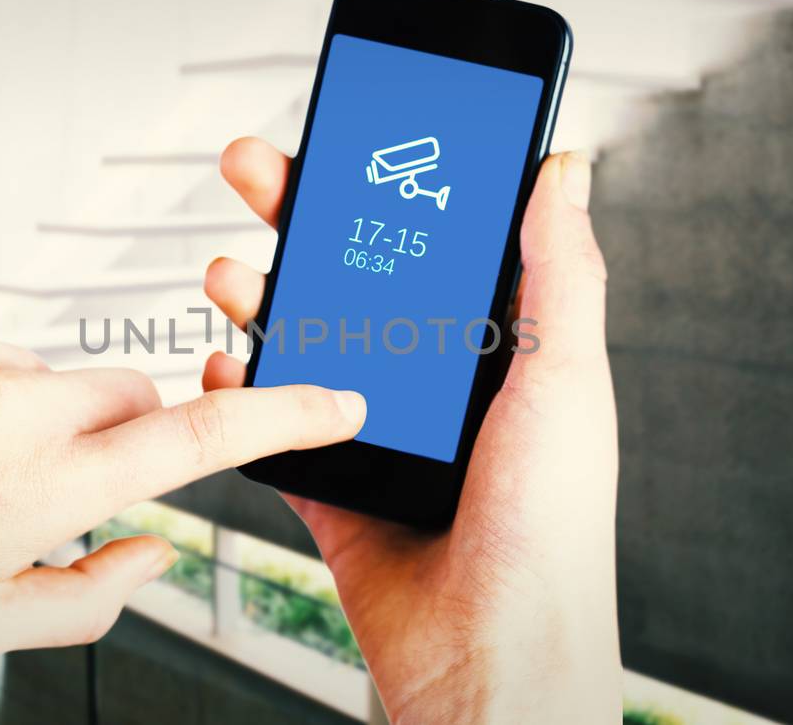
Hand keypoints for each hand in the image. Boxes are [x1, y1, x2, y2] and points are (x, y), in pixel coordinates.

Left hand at [0, 281, 365, 662]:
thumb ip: (90, 593)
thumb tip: (152, 548)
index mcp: (40, 489)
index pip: (198, 438)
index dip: (282, 416)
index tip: (334, 399)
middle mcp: (12, 403)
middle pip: (122, 396)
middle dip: (107, 439)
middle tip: (30, 489)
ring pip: (38, 371)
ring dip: (11, 413)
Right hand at [203, 138, 620, 721]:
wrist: (491, 658)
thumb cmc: (552, 533)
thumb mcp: (566, 380)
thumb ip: (561, 272)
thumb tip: (565, 168)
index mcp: (500, 348)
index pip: (436, 241)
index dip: (390, 184)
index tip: (350, 134)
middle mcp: (436, 381)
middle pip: (357, 276)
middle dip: (302, 217)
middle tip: (255, 169)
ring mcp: (379, 429)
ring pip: (305, 340)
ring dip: (261, 296)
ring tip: (229, 272)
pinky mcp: (333, 482)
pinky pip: (273, 422)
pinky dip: (241, 389)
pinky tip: (225, 362)